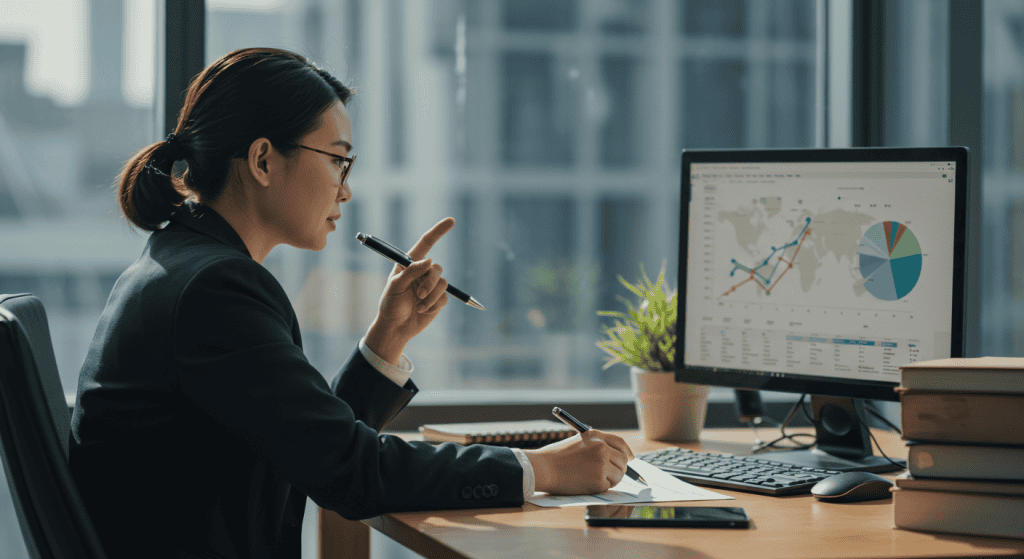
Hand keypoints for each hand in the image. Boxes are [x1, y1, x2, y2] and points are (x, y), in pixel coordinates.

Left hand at [364, 218, 454, 363]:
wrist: (395, 327)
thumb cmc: (391, 304)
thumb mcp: (396, 286)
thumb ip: (411, 272)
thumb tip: (430, 261)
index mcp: (409, 264)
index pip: (427, 243)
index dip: (439, 231)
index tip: (451, 221)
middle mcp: (422, 272)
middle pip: (436, 268)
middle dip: (429, 282)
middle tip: (419, 294)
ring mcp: (431, 286)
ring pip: (442, 283)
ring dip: (430, 295)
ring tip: (418, 305)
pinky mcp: (438, 300)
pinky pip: (444, 297)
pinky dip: (433, 304)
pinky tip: (422, 310)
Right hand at [522, 430, 634, 494]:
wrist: (544, 468)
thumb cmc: (556, 457)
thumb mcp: (578, 442)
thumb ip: (597, 446)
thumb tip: (615, 457)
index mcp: (596, 436)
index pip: (620, 443)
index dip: (627, 451)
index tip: (631, 458)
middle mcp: (601, 448)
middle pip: (623, 460)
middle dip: (619, 468)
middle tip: (610, 474)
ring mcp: (601, 464)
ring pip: (618, 475)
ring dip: (610, 479)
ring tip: (591, 478)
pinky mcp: (599, 481)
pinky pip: (608, 486)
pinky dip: (600, 487)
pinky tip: (586, 483)